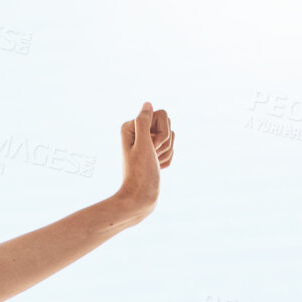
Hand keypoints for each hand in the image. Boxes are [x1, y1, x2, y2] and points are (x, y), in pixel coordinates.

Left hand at [111, 102, 173, 219]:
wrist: (140, 197)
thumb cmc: (141, 173)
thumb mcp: (143, 145)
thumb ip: (144, 123)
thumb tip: (147, 104)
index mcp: (131, 126)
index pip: (161, 114)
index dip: (161, 132)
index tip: (151, 148)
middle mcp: (137, 132)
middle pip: (167, 124)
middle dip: (166, 142)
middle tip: (153, 157)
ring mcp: (146, 143)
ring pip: (171, 138)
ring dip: (167, 153)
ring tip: (154, 164)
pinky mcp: (153, 153)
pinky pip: (170, 149)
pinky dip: (167, 160)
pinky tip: (157, 169)